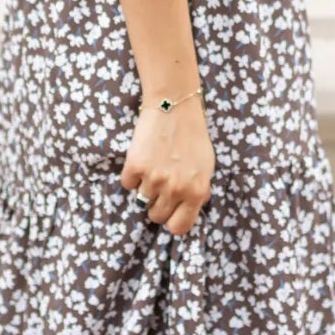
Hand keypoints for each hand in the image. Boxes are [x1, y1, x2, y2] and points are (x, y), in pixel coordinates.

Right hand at [120, 96, 214, 234]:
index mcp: (197, 192)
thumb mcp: (207, 167)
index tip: (170, 213)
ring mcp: (154, 179)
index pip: (179, 227)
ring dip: (145, 187)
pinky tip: (142, 159)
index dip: (173, 221)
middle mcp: (176, 190)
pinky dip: (132, 175)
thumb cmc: (193, 136)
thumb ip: (198, 191)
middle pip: (156, 216)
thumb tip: (187, 209)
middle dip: (157, 204)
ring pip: (141, 201)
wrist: (174, 107)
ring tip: (154, 167)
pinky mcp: (135, 167)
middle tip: (161, 185)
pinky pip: (128, 184)